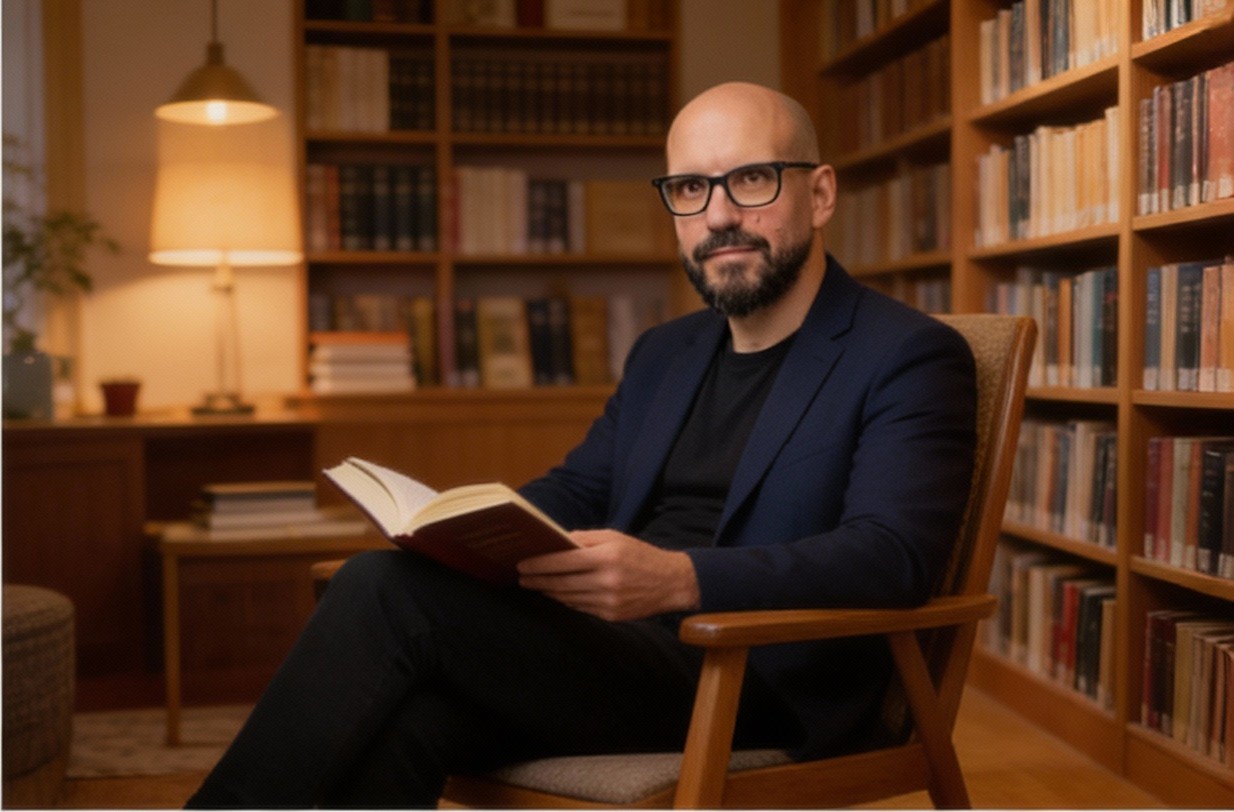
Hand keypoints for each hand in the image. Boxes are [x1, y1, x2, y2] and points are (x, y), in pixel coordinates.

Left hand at [516, 529, 700, 621]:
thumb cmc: (640, 554)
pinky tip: (558, 595)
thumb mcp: (615, 537)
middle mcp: (606, 581)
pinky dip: (567, 601)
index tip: (523, 564)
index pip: (563, 561)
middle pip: (561, 583)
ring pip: (568, 598)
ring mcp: (609, 601)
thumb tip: (556, 542)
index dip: (539, 564)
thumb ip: (585, 539)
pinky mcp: (611, 616)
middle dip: (538, 581)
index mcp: (606, 557)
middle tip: (522, 578)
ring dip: (549, 592)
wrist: (672, 582)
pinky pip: (581, 608)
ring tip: (536, 585)